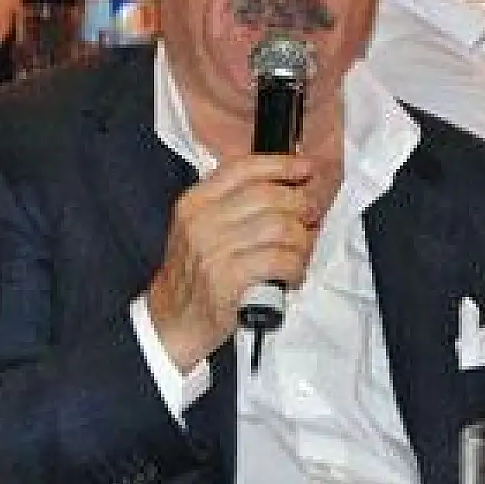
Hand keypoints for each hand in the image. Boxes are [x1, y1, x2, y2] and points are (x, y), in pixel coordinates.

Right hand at [146, 155, 318, 371]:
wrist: (173, 319)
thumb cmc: (195, 272)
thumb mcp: (199, 227)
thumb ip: (233, 203)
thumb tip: (286, 184)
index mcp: (195, 202)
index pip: (243, 169)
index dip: (280, 165)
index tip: (305, 168)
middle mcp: (201, 221)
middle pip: (268, 196)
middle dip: (300, 205)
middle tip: (311, 219)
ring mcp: (213, 250)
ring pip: (279, 227)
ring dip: (301, 240)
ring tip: (301, 252)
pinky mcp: (228, 279)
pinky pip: (279, 260)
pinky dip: (295, 266)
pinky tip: (292, 275)